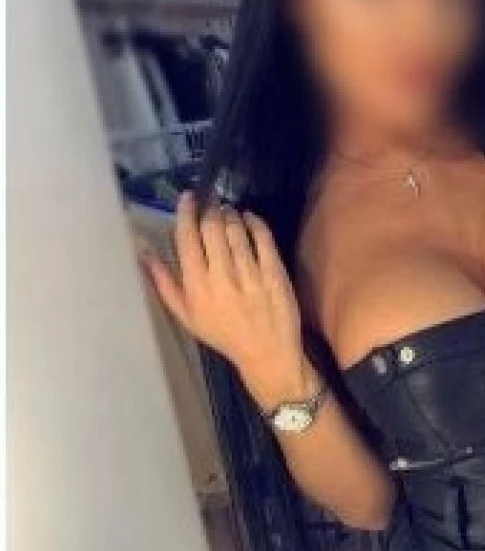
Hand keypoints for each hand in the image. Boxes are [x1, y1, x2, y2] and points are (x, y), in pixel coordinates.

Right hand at [142, 191, 315, 407]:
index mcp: (196, 287)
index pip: (187, 239)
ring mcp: (250, 275)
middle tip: (212, 201)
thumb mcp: (187, 316)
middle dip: (210, 208)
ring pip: (236, 230)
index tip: (188, 197)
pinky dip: (255, 222)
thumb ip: (165, 285)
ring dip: (231, 214)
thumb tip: (144, 254)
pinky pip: (263, 238)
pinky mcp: (274, 273)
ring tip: (228, 211)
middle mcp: (221, 277)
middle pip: (212, 228)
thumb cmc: (224, 335)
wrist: (266, 353)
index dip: (187, 212)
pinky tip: (250, 218)